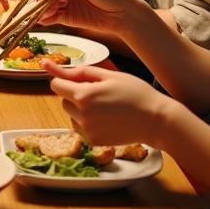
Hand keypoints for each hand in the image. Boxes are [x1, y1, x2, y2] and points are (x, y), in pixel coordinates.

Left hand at [47, 64, 171, 147]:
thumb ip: (81, 72)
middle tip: (97, 93)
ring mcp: (87, 130)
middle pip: (63, 101)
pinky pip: (80, 128)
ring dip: (80, 109)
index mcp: (84, 95)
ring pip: (71, 115)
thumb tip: (53, 67)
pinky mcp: (93, 141)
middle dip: (74, 95)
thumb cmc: (136, 93)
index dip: (64, 80)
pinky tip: (106, 118)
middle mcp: (82, 114)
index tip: (73, 79)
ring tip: (104, 106)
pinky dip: (87, 122)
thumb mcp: (110, 75)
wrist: (156, 121)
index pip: (56, 85)